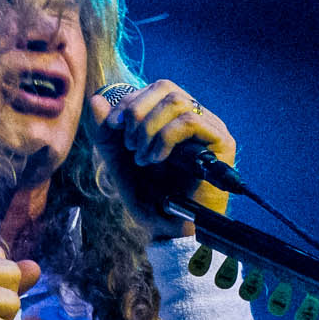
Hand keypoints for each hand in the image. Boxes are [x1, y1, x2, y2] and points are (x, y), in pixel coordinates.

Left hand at [88, 80, 237, 239]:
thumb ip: (106, 134)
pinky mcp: (222, 143)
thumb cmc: (150, 199)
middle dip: (137, 112)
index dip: (129, 102)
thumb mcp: (119, 163)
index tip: (112, 127)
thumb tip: (96, 100)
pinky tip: (155, 160)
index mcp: (173, 119)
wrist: (170, 231)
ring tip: (141, 157)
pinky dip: (164, 138)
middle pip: (166, 88)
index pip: (153, 90)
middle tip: (128, 143)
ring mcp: (211, 129)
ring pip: (177, 102)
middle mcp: (195, 119)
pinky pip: (190, 122)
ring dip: (149, 128)